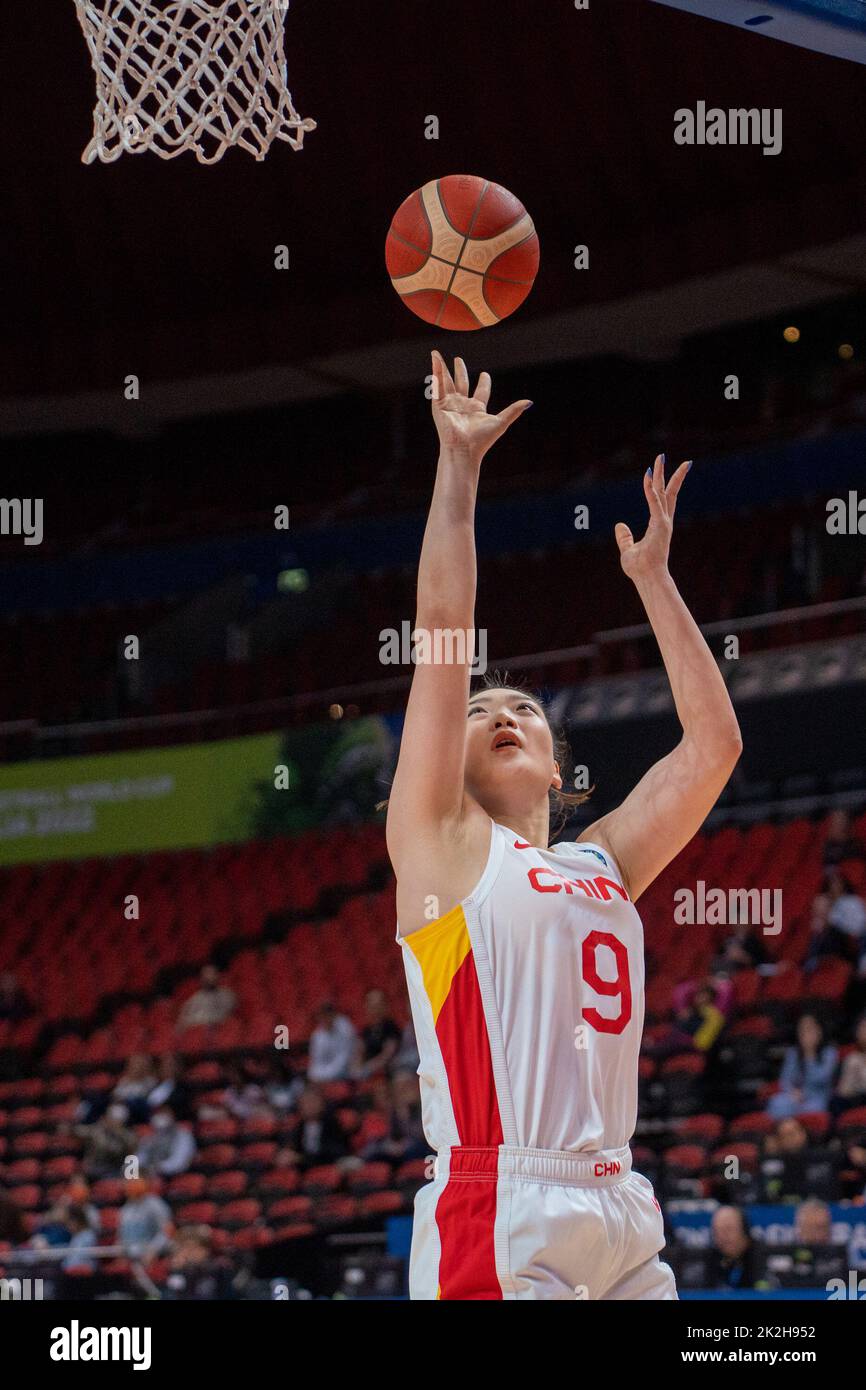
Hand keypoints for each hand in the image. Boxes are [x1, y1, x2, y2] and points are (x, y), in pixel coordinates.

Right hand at [431, 350, 531, 462]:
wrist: (464, 450)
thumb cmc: (482, 440)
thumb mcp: (501, 422)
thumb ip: (513, 410)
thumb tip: (529, 402)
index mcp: (477, 408)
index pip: (481, 391)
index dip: (484, 382)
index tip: (485, 374)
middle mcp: (462, 405)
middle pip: (461, 383)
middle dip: (460, 371)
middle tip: (458, 359)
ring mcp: (449, 405)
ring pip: (446, 382)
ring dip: (441, 368)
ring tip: (437, 354)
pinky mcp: (439, 406)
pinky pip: (437, 386)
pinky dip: (435, 373)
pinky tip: (435, 361)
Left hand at [615, 454, 689, 582]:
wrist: (647, 578)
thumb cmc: (639, 568)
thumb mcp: (628, 549)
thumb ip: (624, 537)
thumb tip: (619, 525)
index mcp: (658, 525)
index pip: (661, 500)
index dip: (659, 484)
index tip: (655, 470)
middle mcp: (663, 521)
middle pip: (667, 492)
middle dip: (669, 474)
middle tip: (665, 457)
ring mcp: (663, 522)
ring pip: (663, 493)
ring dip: (661, 474)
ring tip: (660, 458)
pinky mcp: (660, 526)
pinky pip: (654, 503)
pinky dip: (651, 490)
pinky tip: (648, 476)